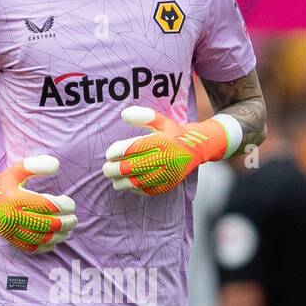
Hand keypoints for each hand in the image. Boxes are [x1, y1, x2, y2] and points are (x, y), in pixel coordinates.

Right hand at [0, 150, 76, 253]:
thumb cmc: (4, 181)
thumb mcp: (18, 169)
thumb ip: (36, 165)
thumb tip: (57, 165)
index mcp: (16, 198)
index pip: (45, 205)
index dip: (62, 206)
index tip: (70, 204)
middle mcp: (13, 216)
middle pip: (45, 224)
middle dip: (63, 223)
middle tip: (74, 220)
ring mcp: (10, 229)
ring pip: (38, 239)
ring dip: (56, 236)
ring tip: (66, 231)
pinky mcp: (8, 237)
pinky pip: (28, 247)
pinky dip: (43, 247)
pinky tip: (52, 241)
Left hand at [102, 106, 238, 195]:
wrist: (198, 148)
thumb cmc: (175, 133)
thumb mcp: (162, 121)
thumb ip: (144, 116)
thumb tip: (124, 114)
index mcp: (161, 141)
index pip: (131, 149)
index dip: (116, 152)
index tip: (109, 153)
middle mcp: (164, 158)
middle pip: (131, 168)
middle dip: (114, 170)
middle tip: (106, 168)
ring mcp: (166, 174)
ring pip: (137, 183)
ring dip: (121, 182)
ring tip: (114, 178)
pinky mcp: (168, 184)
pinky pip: (147, 191)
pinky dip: (134, 189)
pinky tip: (128, 184)